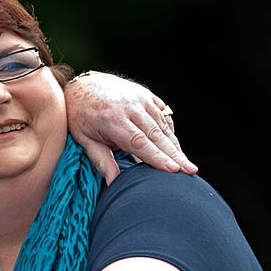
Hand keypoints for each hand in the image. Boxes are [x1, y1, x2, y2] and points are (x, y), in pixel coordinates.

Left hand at [64, 72, 196, 184]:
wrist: (81, 86)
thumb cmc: (80, 116)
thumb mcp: (84, 139)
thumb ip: (101, 161)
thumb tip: (113, 184)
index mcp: (112, 119)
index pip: (139, 142)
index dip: (157, 157)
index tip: (174, 170)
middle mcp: (129, 106)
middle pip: (157, 135)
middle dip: (175, 154)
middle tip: (191, 171)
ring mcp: (140, 98)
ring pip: (162, 125)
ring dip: (174, 144)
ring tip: (185, 163)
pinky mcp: (146, 95)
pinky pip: (162, 115)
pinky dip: (169, 130)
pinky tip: (174, 145)